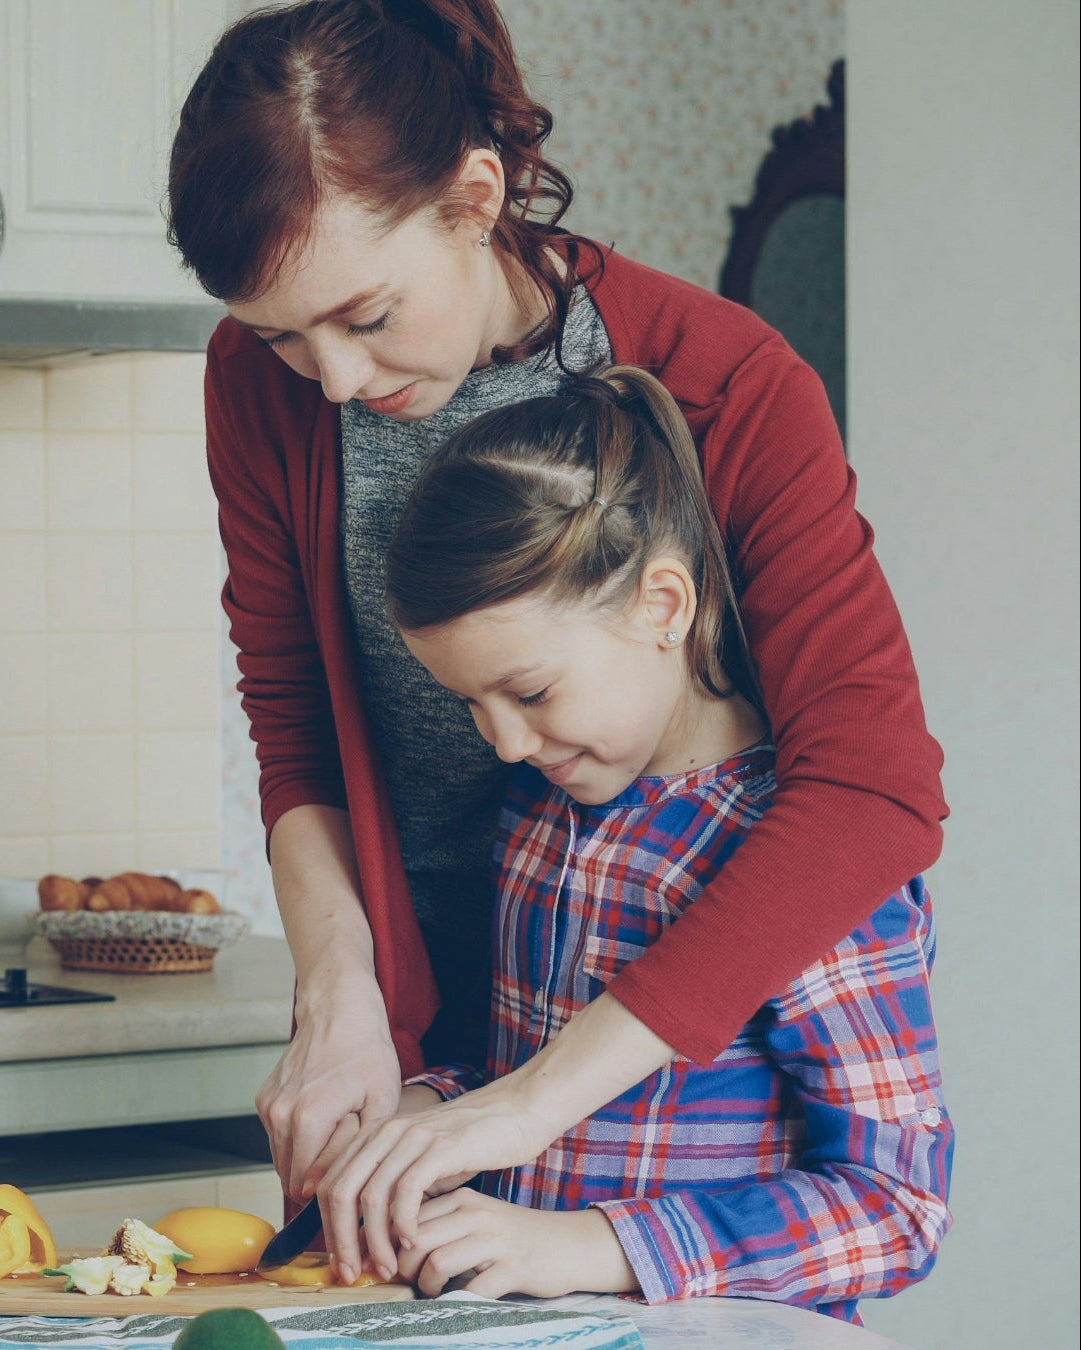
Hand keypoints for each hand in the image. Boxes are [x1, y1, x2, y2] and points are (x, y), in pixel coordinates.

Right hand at [256, 970, 400, 1200]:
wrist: (338, 1008)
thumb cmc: (366, 1050)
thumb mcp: (381, 1101)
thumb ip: (356, 1151)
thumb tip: (329, 1187)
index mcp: (307, 1120)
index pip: (305, 1187)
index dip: (332, 1185)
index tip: (352, 1166)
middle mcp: (278, 1116)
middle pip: (291, 1177)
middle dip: (318, 1174)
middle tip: (348, 1144)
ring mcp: (267, 1107)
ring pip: (282, 1159)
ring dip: (307, 1156)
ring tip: (338, 1127)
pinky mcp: (264, 1099)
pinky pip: (278, 1137)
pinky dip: (298, 1137)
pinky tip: (323, 1113)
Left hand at [317, 1076, 557, 1283]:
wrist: (515, 1112)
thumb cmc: (469, 1144)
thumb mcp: (419, 1160)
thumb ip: (389, 1184)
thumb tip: (356, 1228)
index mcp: (375, 1133)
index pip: (331, 1183)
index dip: (327, 1228)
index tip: (338, 1262)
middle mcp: (387, 1130)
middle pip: (342, 1191)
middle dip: (342, 1240)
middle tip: (352, 1273)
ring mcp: (414, 1136)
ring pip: (372, 1195)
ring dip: (375, 1240)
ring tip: (387, 1268)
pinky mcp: (441, 1146)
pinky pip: (408, 1189)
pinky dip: (404, 1222)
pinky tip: (413, 1243)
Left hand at [397, 1189, 637, 1298]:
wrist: (569, 1244)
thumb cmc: (514, 1237)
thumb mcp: (477, 1219)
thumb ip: (441, 1226)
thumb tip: (393, 1248)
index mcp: (463, 1198)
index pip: (408, 1216)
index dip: (389, 1245)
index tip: (389, 1264)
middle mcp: (477, 1213)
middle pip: (415, 1239)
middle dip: (401, 1268)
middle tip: (406, 1284)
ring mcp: (496, 1240)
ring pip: (437, 1263)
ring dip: (426, 1288)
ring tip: (433, 1293)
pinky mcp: (513, 1268)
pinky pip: (470, 1290)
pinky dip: (456, 1303)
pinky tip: (458, 1303)